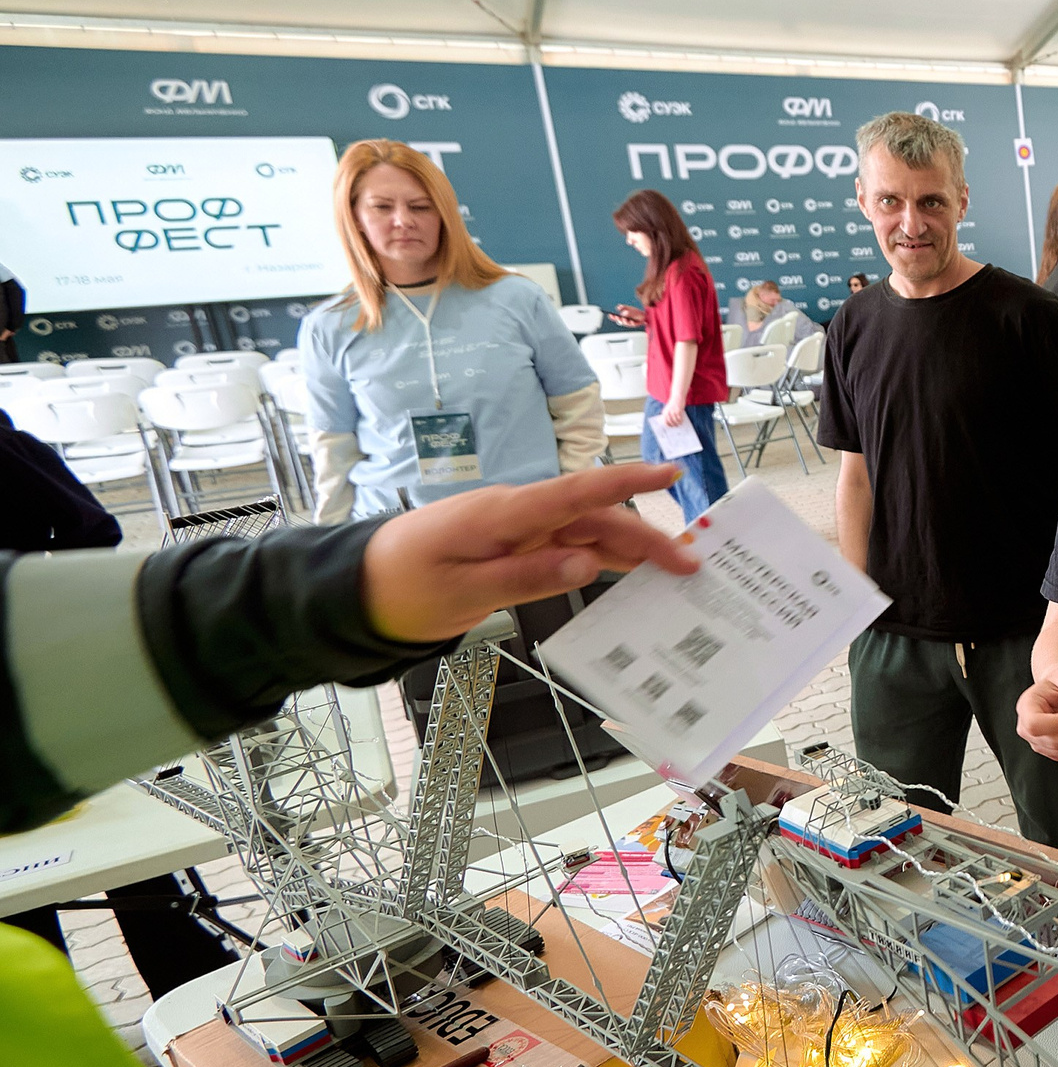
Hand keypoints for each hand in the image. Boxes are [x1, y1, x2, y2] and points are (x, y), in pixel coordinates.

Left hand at [361, 463, 700, 642]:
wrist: (360, 589)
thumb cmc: (402, 585)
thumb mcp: (462, 590)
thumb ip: (526, 575)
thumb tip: (584, 565)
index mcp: (503, 514)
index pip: (577, 492)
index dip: (628, 483)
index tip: (669, 475)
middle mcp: (518, 514)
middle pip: (594, 519)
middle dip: (646, 537)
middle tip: (689, 562)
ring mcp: (518, 530)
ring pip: (587, 534)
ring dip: (631, 549)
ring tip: (673, 569)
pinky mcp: (514, 546)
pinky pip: (567, 549)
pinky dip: (601, 560)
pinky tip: (628, 574)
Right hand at [610, 304, 645, 328]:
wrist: (644, 316)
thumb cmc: (635, 312)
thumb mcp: (629, 308)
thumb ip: (623, 307)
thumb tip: (618, 307)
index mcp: (622, 316)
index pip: (616, 317)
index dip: (612, 316)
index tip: (610, 315)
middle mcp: (625, 320)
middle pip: (620, 321)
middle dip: (618, 319)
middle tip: (617, 317)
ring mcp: (630, 322)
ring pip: (626, 323)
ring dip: (624, 321)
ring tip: (624, 319)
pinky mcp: (635, 324)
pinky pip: (633, 324)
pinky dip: (632, 323)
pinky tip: (631, 321)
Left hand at [659, 402, 689, 429]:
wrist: (677, 396)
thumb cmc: (674, 402)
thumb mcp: (669, 408)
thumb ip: (669, 414)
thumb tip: (671, 421)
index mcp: (665, 411)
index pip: (665, 421)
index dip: (668, 424)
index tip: (671, 426)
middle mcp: (668, 412)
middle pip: (670, 422)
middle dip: (673, 425)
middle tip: (676, 426)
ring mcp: (673, 412)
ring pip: (675, 421)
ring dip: (677, 423)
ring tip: (679, 424)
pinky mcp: (678, 411)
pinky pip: (679, 418)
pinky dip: (680, 421)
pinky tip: (681, 421)